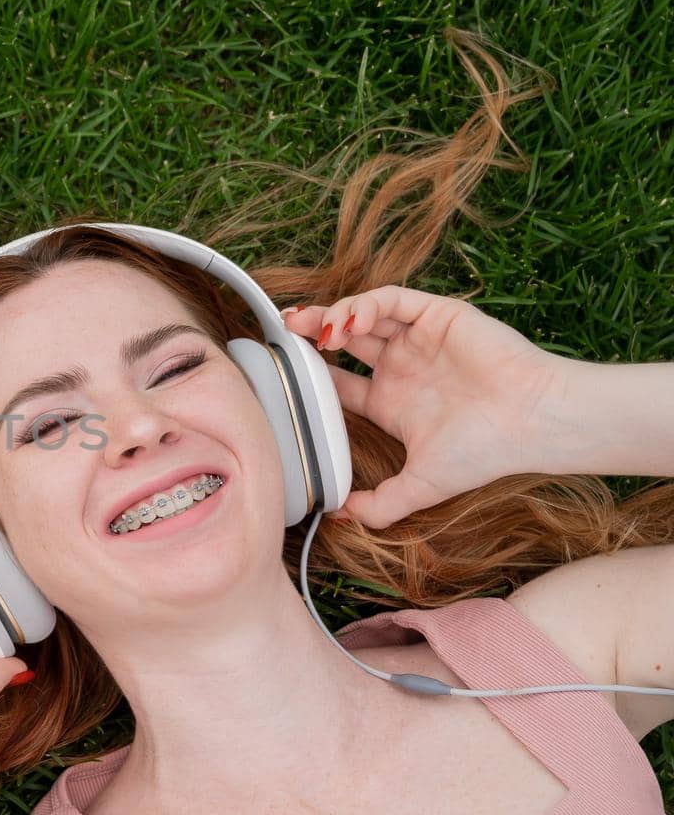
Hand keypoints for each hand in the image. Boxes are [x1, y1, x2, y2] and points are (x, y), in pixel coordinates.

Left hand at [282, 285, 565, 528]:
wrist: (532, 423)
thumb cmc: (485, 452)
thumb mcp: (421, 485)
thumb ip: (381, 505)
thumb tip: (338, 514)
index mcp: (391, 403)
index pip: (337, 384)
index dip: (308, 377)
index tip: (281, 376)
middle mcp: (402, 368)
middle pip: (343, 342)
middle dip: (310, 335)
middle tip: (283, 334)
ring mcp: (419, 340)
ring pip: (363, 314)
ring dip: (332, 316)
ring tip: (313, 330)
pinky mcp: (438, 315)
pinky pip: (392, 300)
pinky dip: (365, 304)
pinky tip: (348, 322)